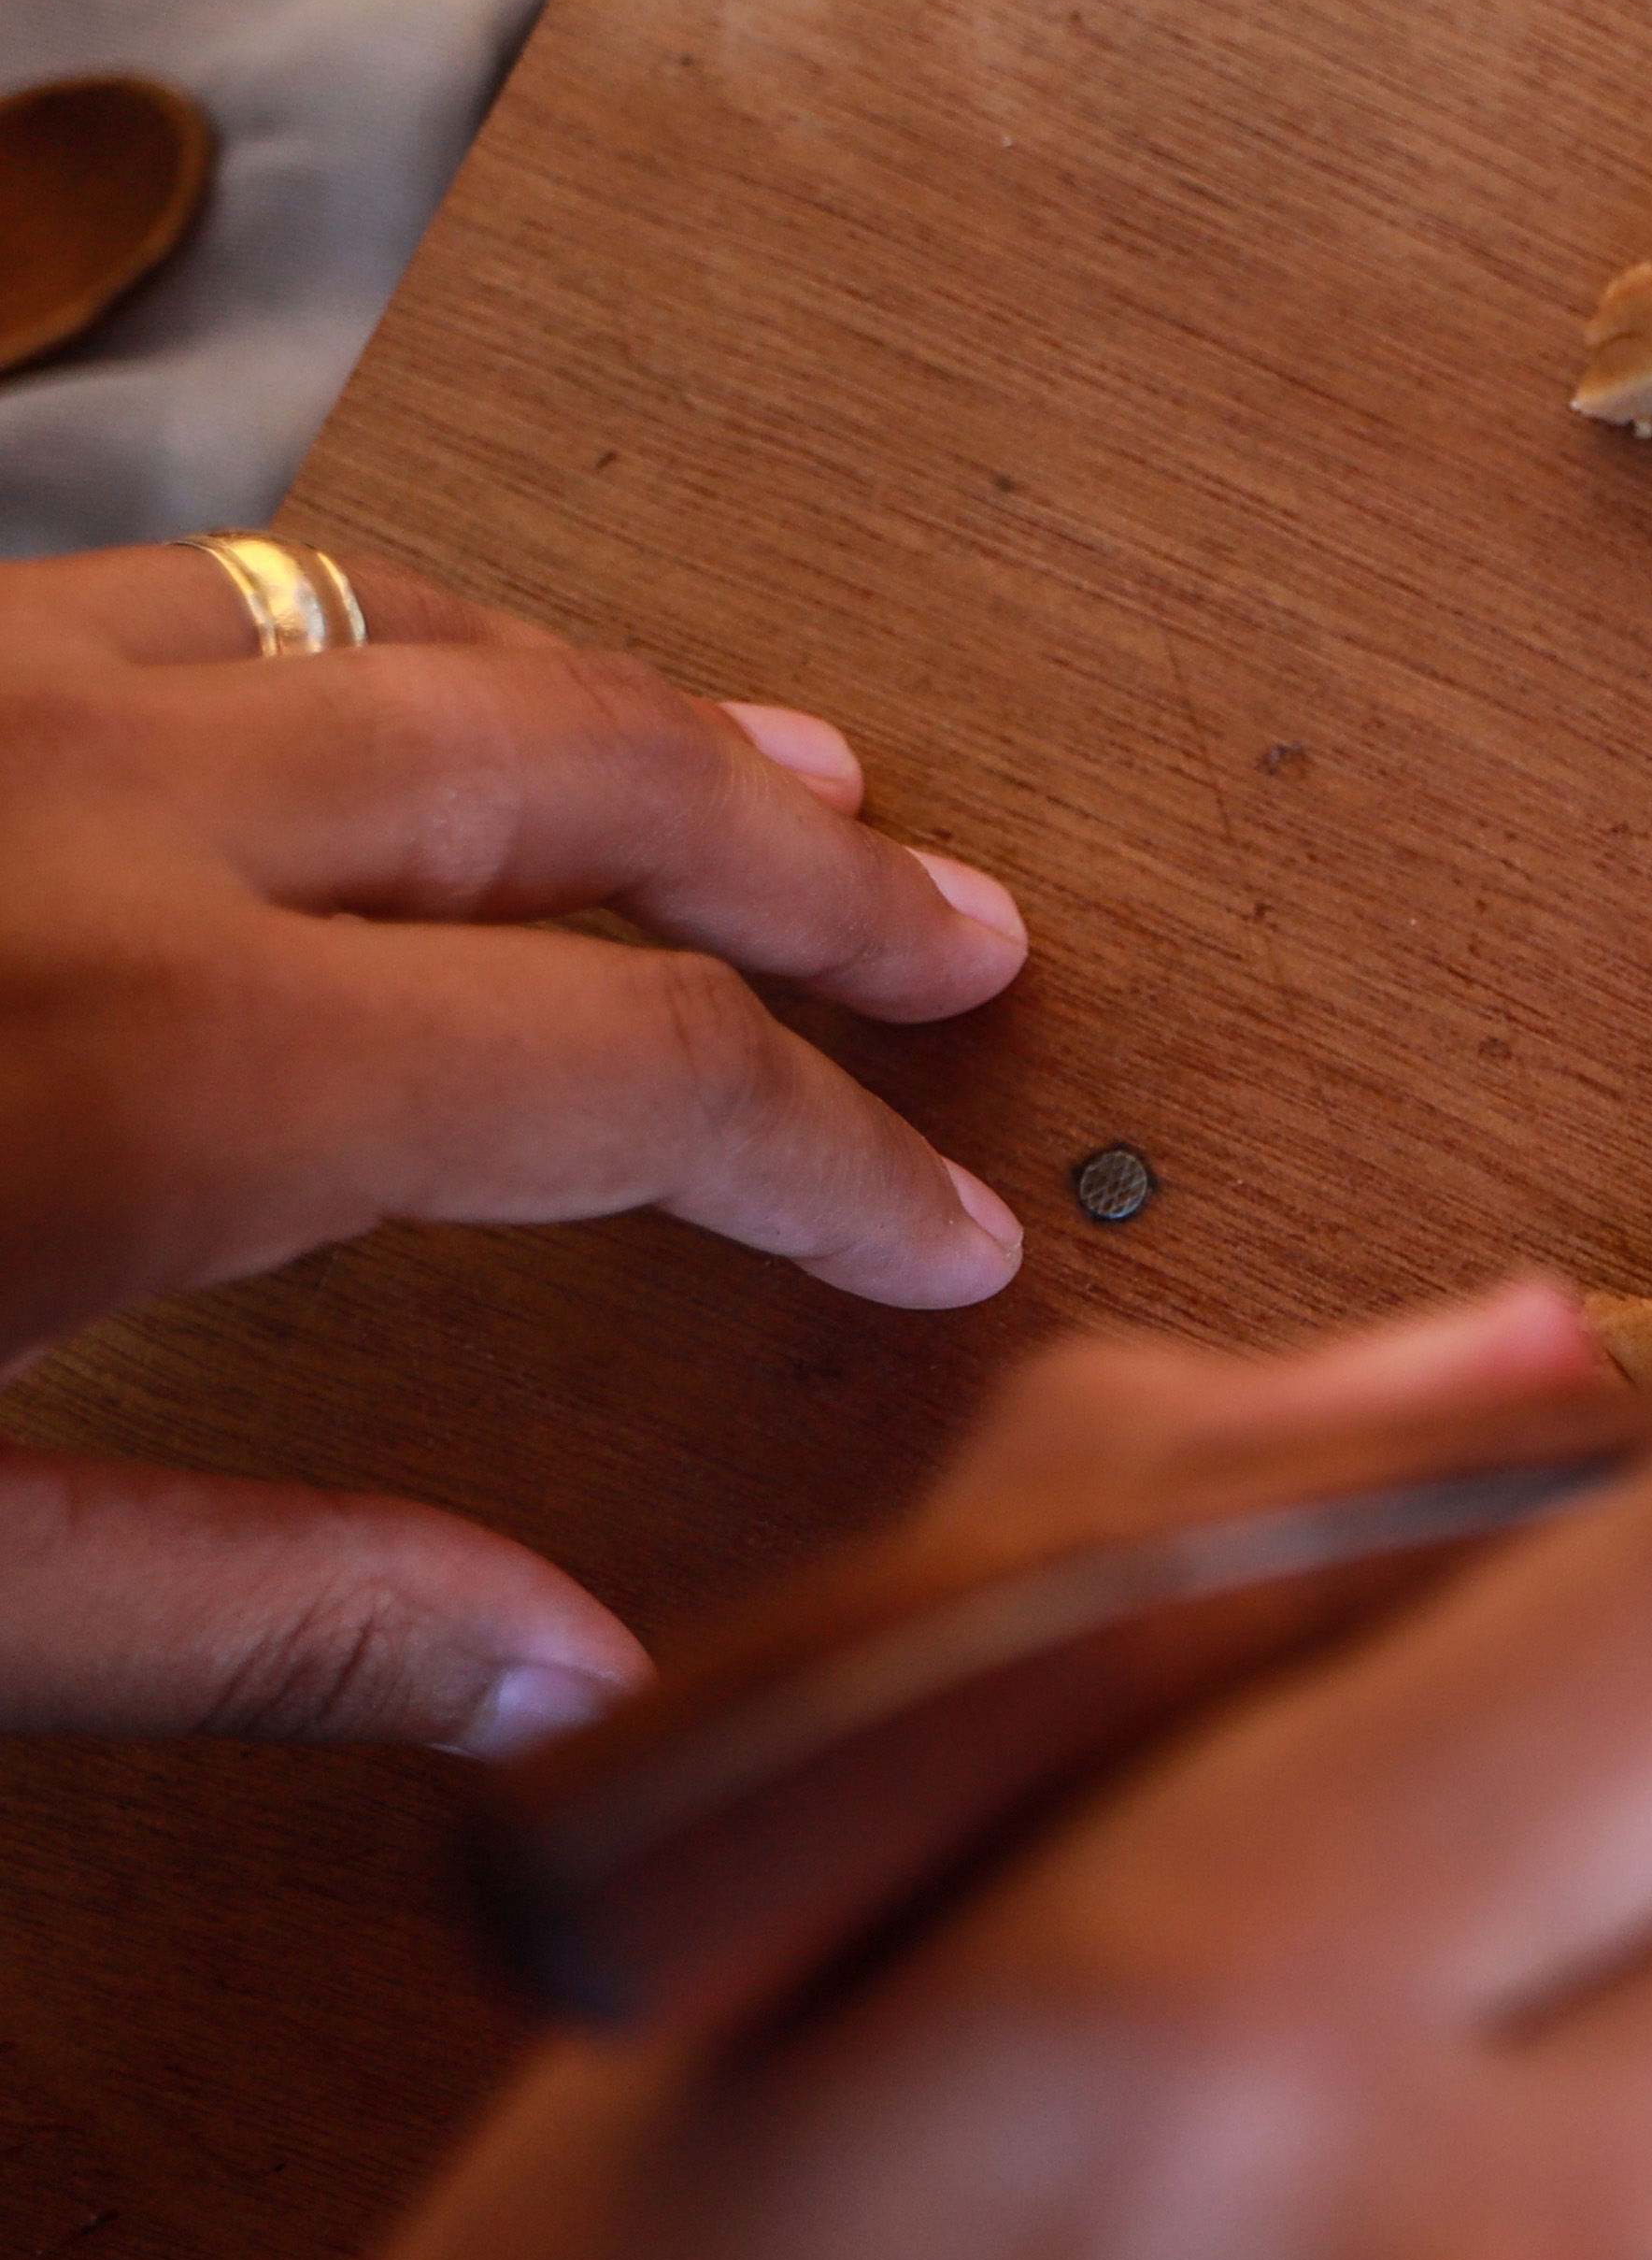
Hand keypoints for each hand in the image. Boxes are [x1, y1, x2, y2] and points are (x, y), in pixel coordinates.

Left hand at [0, 542, 1030, 1752]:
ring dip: (614, 701)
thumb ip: (236, 1611)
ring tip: (771, 759)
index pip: (636, 1069)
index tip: (945, 1243)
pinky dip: (375, 636)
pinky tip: (404, 706)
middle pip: (575, 768)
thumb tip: (562, 1677)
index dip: (834, 1163)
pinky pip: (183, 582)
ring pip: (388, 616)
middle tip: (956, 930)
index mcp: (144, 1050)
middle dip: (807, 864)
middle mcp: (81, 807)